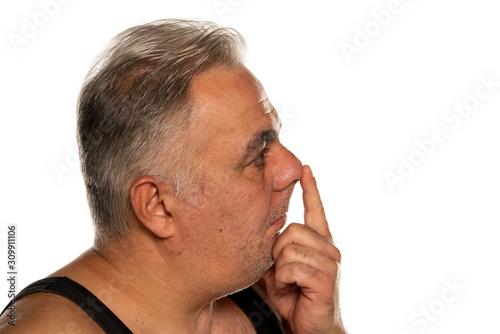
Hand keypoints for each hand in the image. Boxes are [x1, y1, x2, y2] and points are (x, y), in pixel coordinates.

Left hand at [263, 165, 344, 332]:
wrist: (310, 327)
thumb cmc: (295, 298)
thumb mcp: (280, 270)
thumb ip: (275, 250)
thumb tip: (258, 231)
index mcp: (319, 241)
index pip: (315, 209)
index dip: (310, 188)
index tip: (305, 169)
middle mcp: (328, 247)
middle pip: (291, 229)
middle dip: (278, 252)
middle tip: (284, 273)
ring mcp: (330, 260)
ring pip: (289, 248)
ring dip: (281, 270)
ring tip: (290, 283)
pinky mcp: (326, 276)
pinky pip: (293, 266)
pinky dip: (285, 281)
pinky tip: (294, 290)